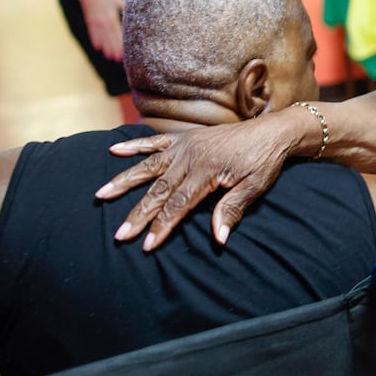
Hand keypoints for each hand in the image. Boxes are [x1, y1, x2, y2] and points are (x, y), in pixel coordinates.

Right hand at [80, 0, 125, 60]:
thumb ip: (125, 7)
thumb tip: (136, 14)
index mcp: (111, 15)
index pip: (117, 31)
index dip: (121, 41)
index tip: (125, 50)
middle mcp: (103, 20)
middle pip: (110, 36)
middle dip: (114, 48)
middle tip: (118, 59)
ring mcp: (95, 21)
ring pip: (101, 37)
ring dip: (105, 47)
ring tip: (109, 57)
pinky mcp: (89, 21)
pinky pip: (92, 33)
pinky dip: (94, 40)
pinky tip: (97, 48)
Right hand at [94, 117, 296, 249]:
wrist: (273, 131)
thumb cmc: (264, 161)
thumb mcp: (254, 187)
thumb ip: (232, 209)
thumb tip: (218, 237)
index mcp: (207, 170)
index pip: (178, 204)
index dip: (162, 225)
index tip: (147, 244)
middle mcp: (190, 156)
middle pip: (158, 190)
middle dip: (138, 214)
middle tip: (120, 234)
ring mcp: (185, 145)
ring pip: (148, 166)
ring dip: (125, 181)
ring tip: (102, 194)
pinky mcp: (185, 138)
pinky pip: (155, 142)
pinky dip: (134, 145)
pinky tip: (114, 150)